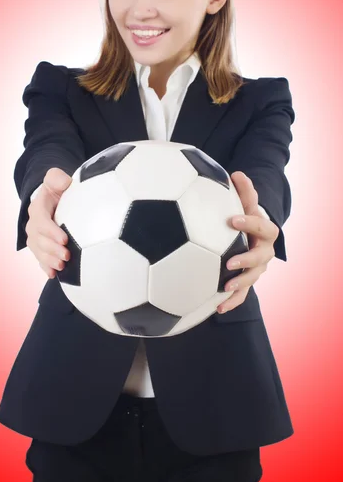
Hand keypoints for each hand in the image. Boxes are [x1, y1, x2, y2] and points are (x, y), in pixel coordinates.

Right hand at [26, 168, 72, 277]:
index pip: (41, 220)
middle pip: (39, 240)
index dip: (51, 231)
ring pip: (39, 252)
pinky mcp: (40, 247)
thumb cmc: (59, 189)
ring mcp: (36, 237)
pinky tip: (54, 275)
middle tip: (66, 256)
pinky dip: (46, 267)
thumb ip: (57, 178)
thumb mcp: (57, 179)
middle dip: (51, 250)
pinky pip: (40, 259)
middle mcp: (34, 224)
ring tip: (63, 266)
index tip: (64, 239)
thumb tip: (65, 183)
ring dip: (49, 260)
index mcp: (38, 207)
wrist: (55, 200)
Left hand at [217, 171, 279, 313]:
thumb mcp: (244, 204)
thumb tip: (236, 173)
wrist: (251, 237)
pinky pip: (243, 295)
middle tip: (229, 262)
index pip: (261, 226)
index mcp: (264, 231)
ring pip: (253, 278)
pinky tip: (217, 308)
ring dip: (240, 284)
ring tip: (225, 288)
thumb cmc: (244, 217)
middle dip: (247, 260)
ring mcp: (257, 269)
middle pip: (261, 258)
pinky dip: (232, 302)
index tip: (231, 220)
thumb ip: (243, 192)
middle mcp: (264, 251)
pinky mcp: (248, 282)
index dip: (249, 223)